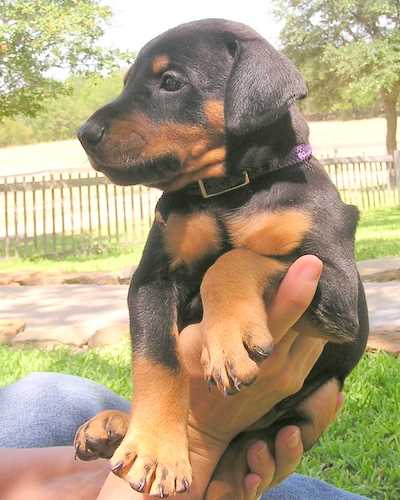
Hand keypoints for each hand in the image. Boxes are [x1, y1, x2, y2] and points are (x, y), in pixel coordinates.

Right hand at [97, 255, 327, 499]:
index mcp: (247, 348)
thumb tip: (226, 281)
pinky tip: (301, 317)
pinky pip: (313, 348)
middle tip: (306, 267)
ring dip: (312, 313)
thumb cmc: (192, 374)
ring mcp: (290, 375)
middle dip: (309, 293)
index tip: (311, 262)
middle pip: (306, 320)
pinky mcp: (295, 382)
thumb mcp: (196, 339)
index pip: (283, 311)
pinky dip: (311, 330)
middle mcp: (276, 362)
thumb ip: (217, 317)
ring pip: (315, 334)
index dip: (298, 286)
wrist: (203, 422)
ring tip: (305, 288)